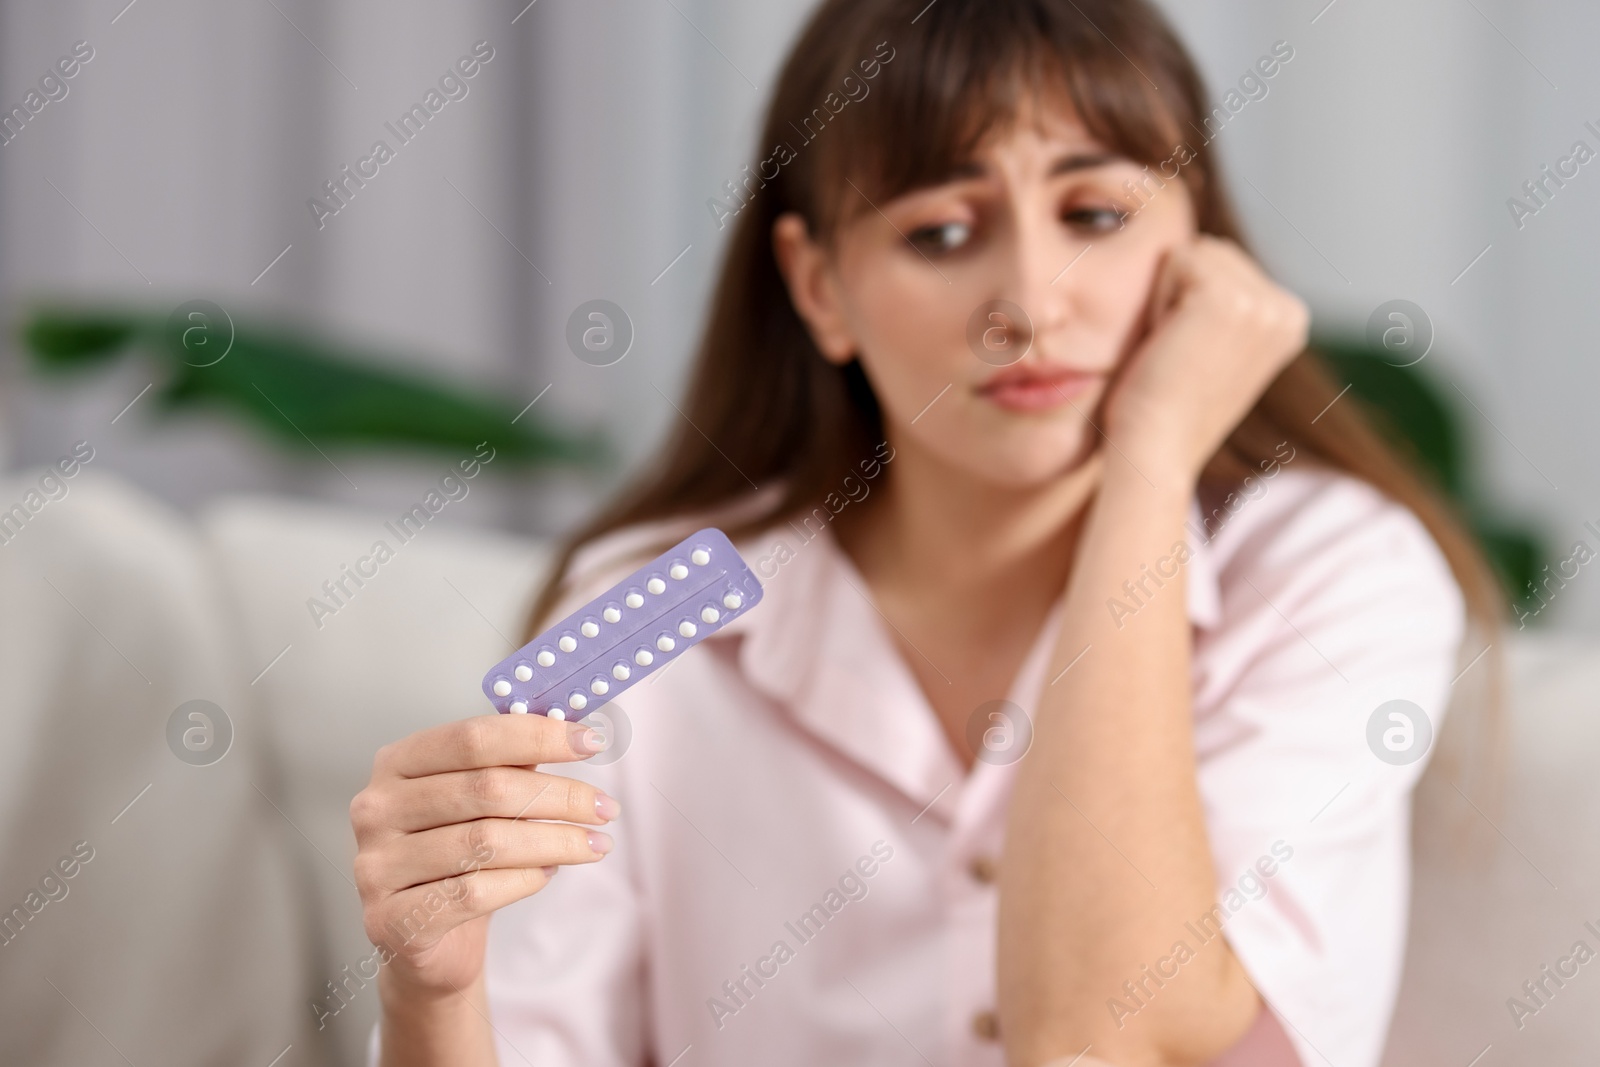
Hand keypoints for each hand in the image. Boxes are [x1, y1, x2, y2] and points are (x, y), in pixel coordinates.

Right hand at [350, 714, 616, 1000]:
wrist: (424, 940)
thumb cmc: (458, 857)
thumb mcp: (482, 801)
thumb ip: (514, 762)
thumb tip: (574, 728)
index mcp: (397, 763)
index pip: (473, 737)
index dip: (538, 735)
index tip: (592, 742)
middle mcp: (376, 809)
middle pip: (486, 788)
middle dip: (560, 796)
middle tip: (606, 808)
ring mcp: (376, 865)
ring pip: (486, 841)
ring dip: (555, 841)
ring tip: (594, 844)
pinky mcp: (391, 918)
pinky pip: (474, 892)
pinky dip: (523, 880)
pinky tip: (548, 874)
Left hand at [1101, 235, 1309, 485]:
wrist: (1153, 451)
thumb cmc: (1163, 409)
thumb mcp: (1212, 352)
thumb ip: (1225, 308)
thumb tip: (1206, 253)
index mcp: (1290, 321)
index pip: (1221, 264)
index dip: (1186, 305)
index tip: (1190, 358)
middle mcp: (1287, 310)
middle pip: (1209, 251)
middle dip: (1177, 296)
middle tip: (1177, 356)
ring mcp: (1263, 302)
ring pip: (1191, 252)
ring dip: (1165, 298)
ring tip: (1172, 351)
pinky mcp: (1228, 297)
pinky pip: (1174, 259)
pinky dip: (1155, 300)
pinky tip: (1165, 344)